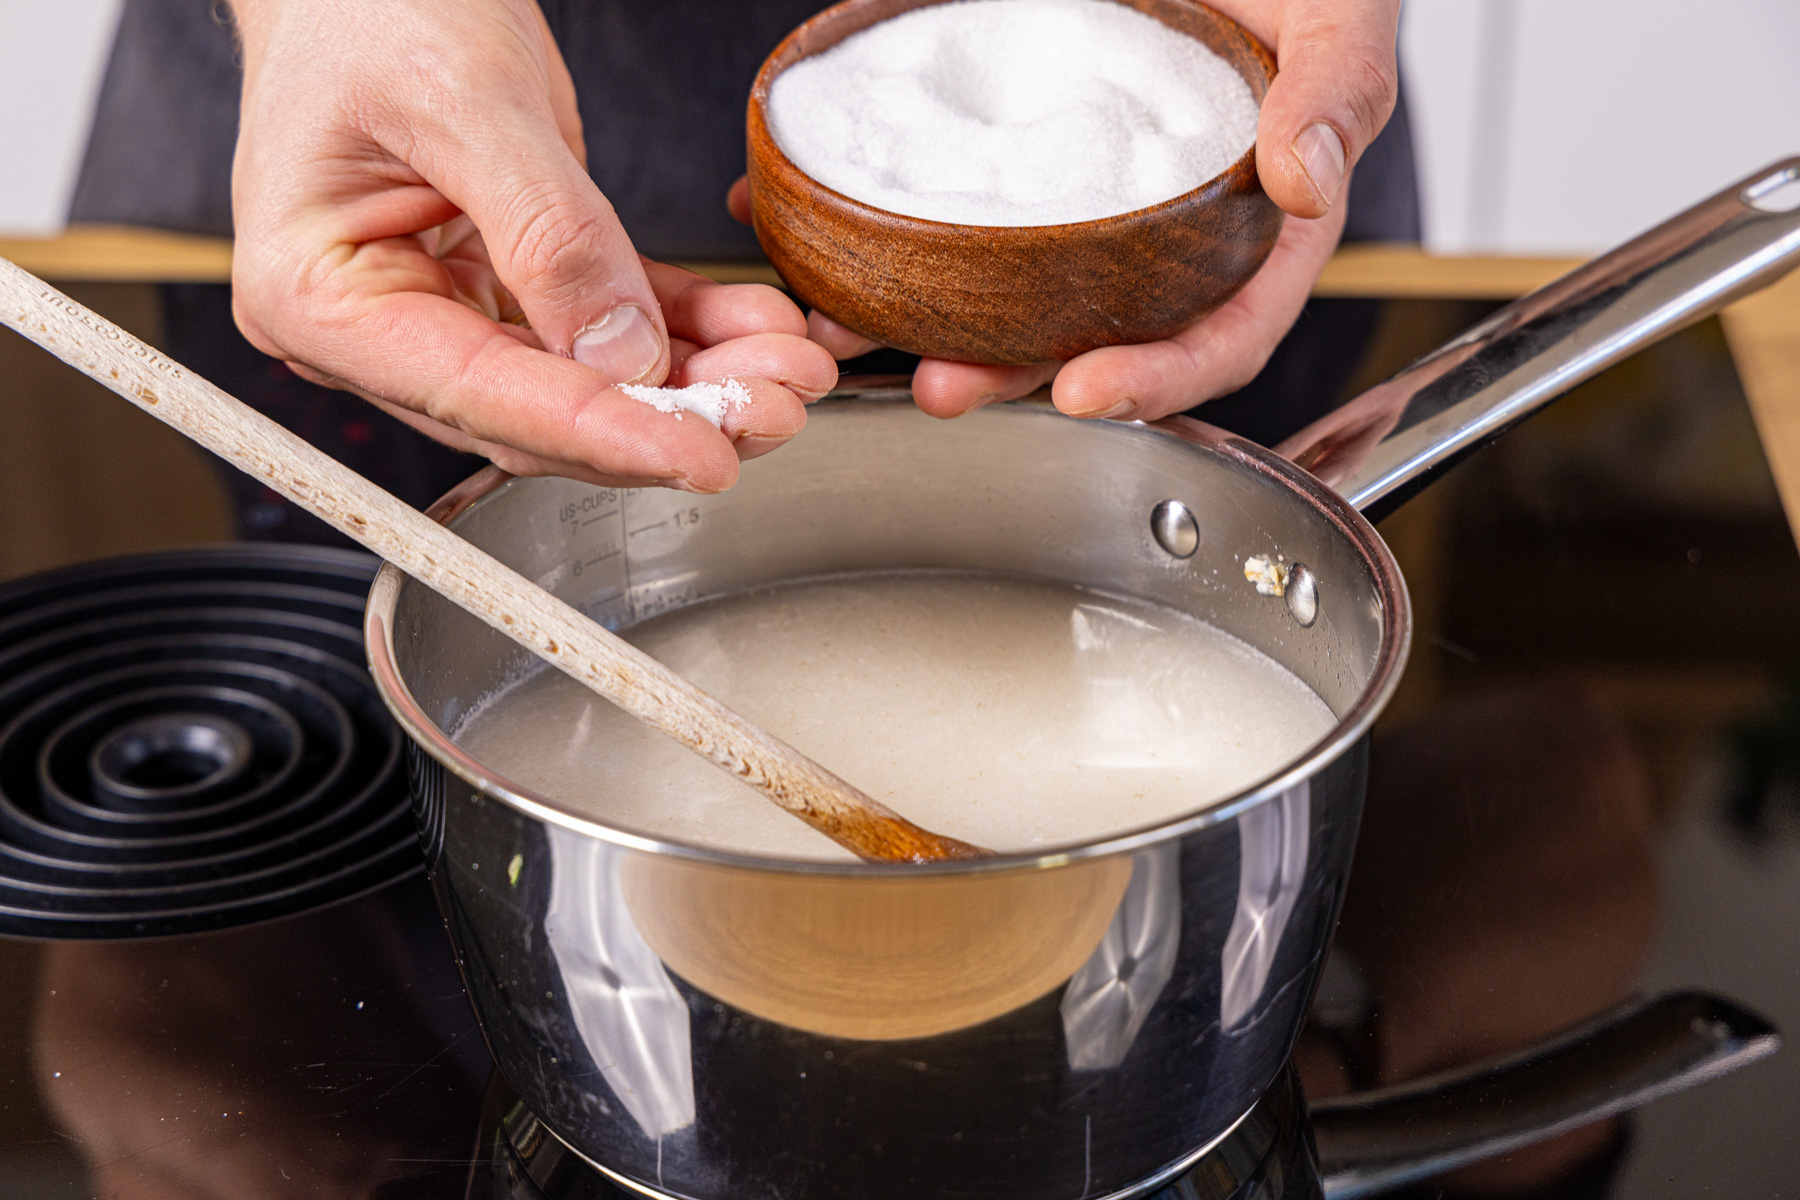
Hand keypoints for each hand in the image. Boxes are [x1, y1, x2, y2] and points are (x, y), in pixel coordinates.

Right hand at [226, 0, 835, 492]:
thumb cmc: (367, 7)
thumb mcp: (462, 99)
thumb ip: (547, 232)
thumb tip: (621, 351)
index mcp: (323, 301)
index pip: (485, 400)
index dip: (605, 434)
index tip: (701, 454)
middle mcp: (380, 328)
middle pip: (545, 414)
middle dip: (672, 415)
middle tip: (775, 406)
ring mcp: (446, 311)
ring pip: (589, 382)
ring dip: (698, 382)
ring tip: (789, 368)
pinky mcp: (508, 283)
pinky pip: (608, 323)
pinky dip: (688, 330)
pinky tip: (754, 327)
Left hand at [736, 0, 1398, 423]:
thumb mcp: (1338, 11)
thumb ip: (1335, 91)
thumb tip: (1305, 184)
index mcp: (1255, 231)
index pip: (1220, 335)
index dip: (1158, 378)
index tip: (1086, 391)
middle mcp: (1164, 234)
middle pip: (1095, 336)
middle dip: (1013, 375)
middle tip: (940, 388)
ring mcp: (1084, 202)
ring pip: (1010, 289)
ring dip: (931, 321)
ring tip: (853, 330)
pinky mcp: (1017, 154)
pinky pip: (953, 205)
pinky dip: (880, 225)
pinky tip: (812, 228)